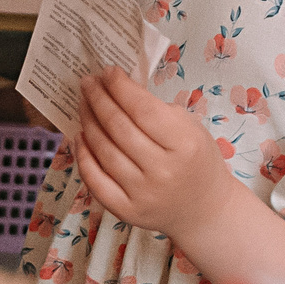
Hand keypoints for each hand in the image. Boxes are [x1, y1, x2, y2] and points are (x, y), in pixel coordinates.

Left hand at [74, 66, 242, 240]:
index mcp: (184, 145)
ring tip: (84, 104)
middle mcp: (163, 171)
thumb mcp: (191, 128)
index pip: (142, 109)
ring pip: (103, 150)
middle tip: (88, 83)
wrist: (203, 209)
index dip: (120, 87)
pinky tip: (81, 136)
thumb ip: (158, 110)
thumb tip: (117, 89)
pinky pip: (94, 180)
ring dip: (88, 121)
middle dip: (98, 99)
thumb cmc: (196, 161)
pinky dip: (83, 155)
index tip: (108, 72)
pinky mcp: (126, 211)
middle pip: (118, 127)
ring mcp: (142, 194)